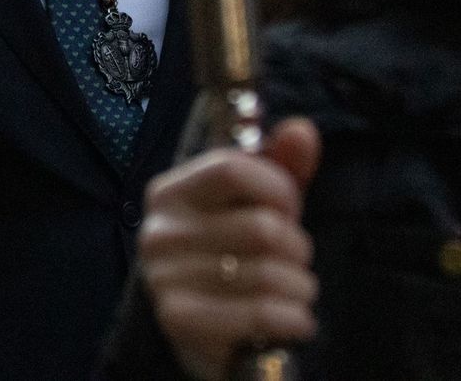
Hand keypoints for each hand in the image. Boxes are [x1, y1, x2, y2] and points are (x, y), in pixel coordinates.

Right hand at [139, 117, 320, 380]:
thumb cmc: (234, 257)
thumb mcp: (255, 206)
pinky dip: (294, 319)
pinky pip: (262, 313)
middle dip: (296, 249)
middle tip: (289, 261)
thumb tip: (302, 129)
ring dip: (300, 289)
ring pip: (269, 274)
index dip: (277, 188)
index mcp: (170, 192)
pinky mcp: (179, 320)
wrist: (203, 331)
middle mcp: (158, 231)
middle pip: (262, 228)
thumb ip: (279, 166)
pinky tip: (290, 319)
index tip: (286, 210)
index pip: (232, 170)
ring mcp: (163, 277)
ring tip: (289, 292)